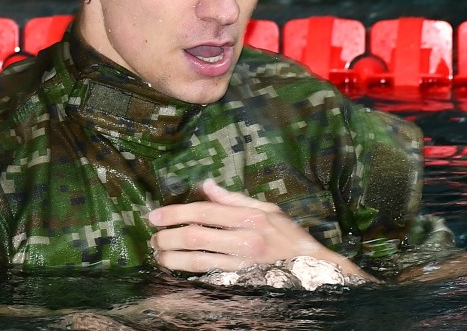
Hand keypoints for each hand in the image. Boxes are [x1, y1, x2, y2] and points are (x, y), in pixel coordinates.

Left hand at [148, 179, 369, 277]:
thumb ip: (235, 199)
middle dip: (168, 237)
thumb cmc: (290, 237)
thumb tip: (207, 185)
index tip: (155, 216)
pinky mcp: (240, 282)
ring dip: (172, 258)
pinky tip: (177, 270)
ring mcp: (242, 264)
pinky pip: (208, 278)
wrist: (313, 269)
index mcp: (250, 217)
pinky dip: (188, 274)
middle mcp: (244, 240)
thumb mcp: (268, 210)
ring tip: (159, 255)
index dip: (176, 213)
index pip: (205, 212)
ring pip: (197, 262)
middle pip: (195, 237)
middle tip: (153, 238)